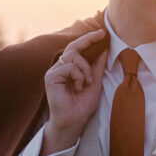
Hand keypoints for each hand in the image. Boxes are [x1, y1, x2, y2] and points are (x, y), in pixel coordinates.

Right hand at [42, 29, 109, 155]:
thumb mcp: (95, 82)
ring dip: (86, 69)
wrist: (73, 122)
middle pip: (73, 46)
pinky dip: (79, 76)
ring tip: (87, 82)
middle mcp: (60, 67)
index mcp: (70, 68)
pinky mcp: (51, 77)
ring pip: (73, 56)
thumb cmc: (82, 105)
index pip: (78, 49)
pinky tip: (79, 87)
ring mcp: (54, 71)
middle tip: (101, 35)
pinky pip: (69, 67)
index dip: (89, 39)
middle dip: (89, 40)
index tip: (103, 33)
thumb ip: (98, 66)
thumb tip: (105, 49)